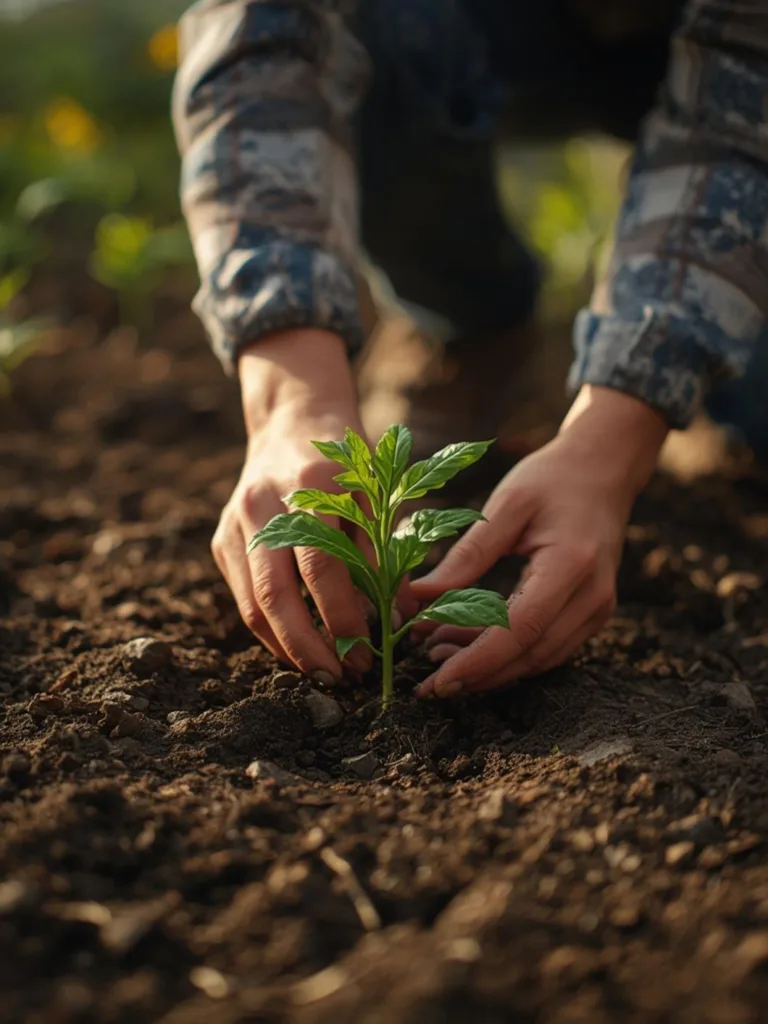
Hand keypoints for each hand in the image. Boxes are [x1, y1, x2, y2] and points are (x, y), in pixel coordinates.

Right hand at [212, 329, 372, 682]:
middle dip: (306, 648)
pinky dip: (269, 629)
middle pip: (274, 594)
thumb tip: (399, 618)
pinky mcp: (221, 537)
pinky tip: (298, 647)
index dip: (343, 617)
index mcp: (309, 485)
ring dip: (285, 648)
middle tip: (338, 680)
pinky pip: (242, 596)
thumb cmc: (347, 460)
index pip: (321, 567)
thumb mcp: (377, 495)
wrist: (292, 419)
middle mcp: (263, 503)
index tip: (366, 654)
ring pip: (251, 603)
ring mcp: (235, 522)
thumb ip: (384, 554)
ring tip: (321, 673)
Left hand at [411, 386, 668, 697]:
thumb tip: (419, 597)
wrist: (603, 469)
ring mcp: (598, 608)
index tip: (437, 681)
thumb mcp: (505, 505)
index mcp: (572, 563)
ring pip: (540, 658)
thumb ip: (467, 554)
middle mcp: (593, 595)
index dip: (477, 661)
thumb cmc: (551, 479)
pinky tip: (469, 645)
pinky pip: (549, 647)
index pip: (520, 629)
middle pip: (531, 654)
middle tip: (428, 679)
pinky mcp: (592, 612)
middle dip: (478, 673)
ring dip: (490, 668)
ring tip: (439, 656)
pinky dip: (509, 654)